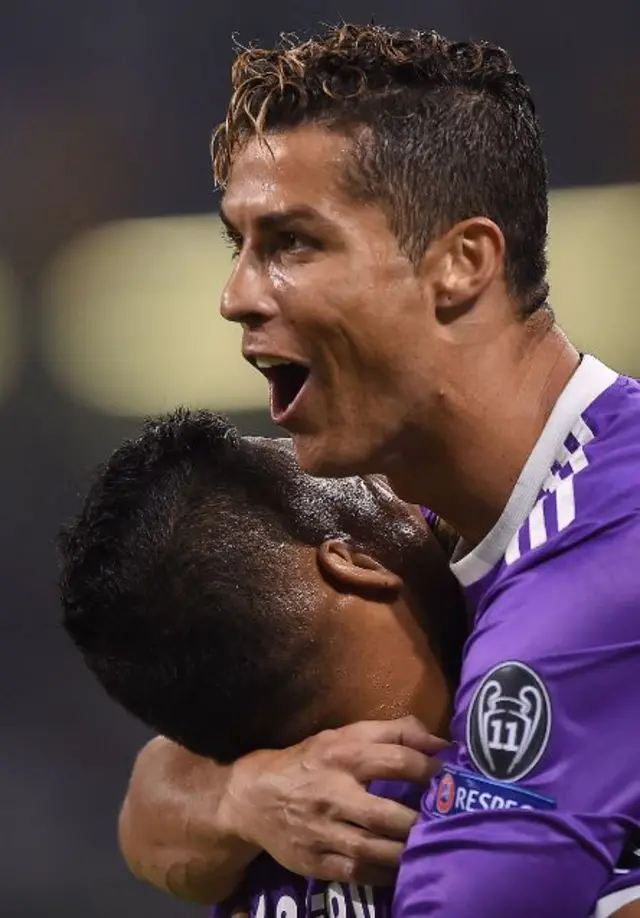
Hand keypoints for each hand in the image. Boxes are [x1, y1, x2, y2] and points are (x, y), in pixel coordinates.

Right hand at [219, 716, 445, 885]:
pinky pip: (358, 874)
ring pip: (374, 850)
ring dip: (407, 853)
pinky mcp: (315, 861)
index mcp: (343, 755)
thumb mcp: (344, 735)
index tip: (455, 779)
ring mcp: (322, 831)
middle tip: (450, 824)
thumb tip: (440, 741)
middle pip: (387, 815)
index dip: (431, 771)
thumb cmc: (309, 760)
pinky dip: (385, 874)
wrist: (253, 797)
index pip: (397, 761)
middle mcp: (333, 793)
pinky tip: (403, 870)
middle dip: (422, 823)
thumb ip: (393, 732)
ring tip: (432, 850)